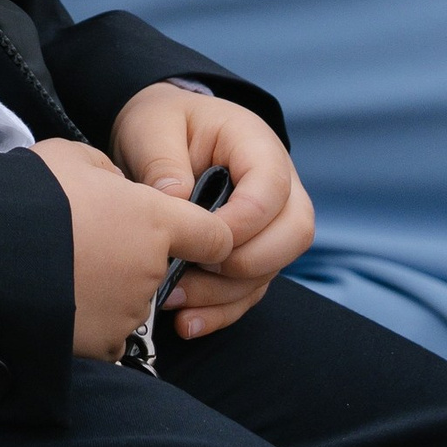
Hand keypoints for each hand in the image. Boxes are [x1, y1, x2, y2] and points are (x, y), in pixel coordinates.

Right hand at [32, 138, 238, 360]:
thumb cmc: (30, 195)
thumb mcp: (71, 158)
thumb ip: (108, 174)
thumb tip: (114, 190)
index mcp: (153, 220)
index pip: (213, 235)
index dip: (203, 234)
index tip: (186, 236)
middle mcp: (150, 269)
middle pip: (155, 266)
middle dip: (129, 256)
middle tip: (83, 242)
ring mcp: (128, 311)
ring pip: (128, 299)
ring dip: (106, 288)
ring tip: (60, 270)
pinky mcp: (103, 345)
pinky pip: (106, 333)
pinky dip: (88, 321)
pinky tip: (57, 301)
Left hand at [108, 85, 312, 338]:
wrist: (162, 134)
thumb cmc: (162, 124)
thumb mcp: (151, 126)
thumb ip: (162, 160)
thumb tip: (175, 200)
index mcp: (256, 146)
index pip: (272, 189)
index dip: (241, 222)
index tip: (197, 237)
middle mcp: (277, 186)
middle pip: (294, 234)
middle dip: (245, 262)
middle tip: (192, 266)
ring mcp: (270, 224)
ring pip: (273, 270)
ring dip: (225, 294)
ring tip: (174, 301)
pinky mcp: (252, 253)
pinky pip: (251, 291)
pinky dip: (221, 311)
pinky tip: (187, 322)